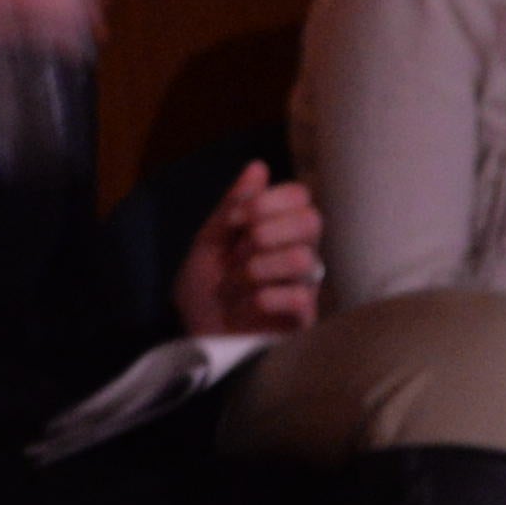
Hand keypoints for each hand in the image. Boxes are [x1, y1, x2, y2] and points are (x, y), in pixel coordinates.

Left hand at [170, 168, 326, 337]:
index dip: (267, 202)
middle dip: (264, 232)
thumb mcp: (209, 242)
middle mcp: (299, 255)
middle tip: (237, 253)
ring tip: (235, 285)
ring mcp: (304, 288)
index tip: (233, 221)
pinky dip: (263, 298)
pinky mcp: (303, 322)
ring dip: (257, 268)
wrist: (194, 338)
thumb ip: (234, 206)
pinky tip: (246, 307)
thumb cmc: (205, 290)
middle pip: (312, 221)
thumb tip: (258, 166)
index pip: (300, 196)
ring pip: (304, 258)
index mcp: (280, 232)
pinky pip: (299, 298)